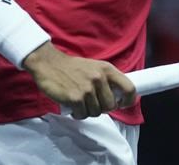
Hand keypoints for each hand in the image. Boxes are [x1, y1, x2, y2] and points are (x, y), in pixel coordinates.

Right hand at [22, 42, 136, 119]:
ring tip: (80, 101)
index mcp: (107, 69)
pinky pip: (82, 115)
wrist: (48, 64)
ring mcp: (87, 89)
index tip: (122, 103)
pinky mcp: (75, 98)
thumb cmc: (72, 68)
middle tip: (92, 102)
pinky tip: (72, 106)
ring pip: (96, 112)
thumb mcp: (94, 67)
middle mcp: (99, 78)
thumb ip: (106, 80)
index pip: (129, 88)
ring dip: (87, 110)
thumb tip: (118, 97)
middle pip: (111, 106)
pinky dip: (77, 113)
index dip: (129, 100)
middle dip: (102, 108)